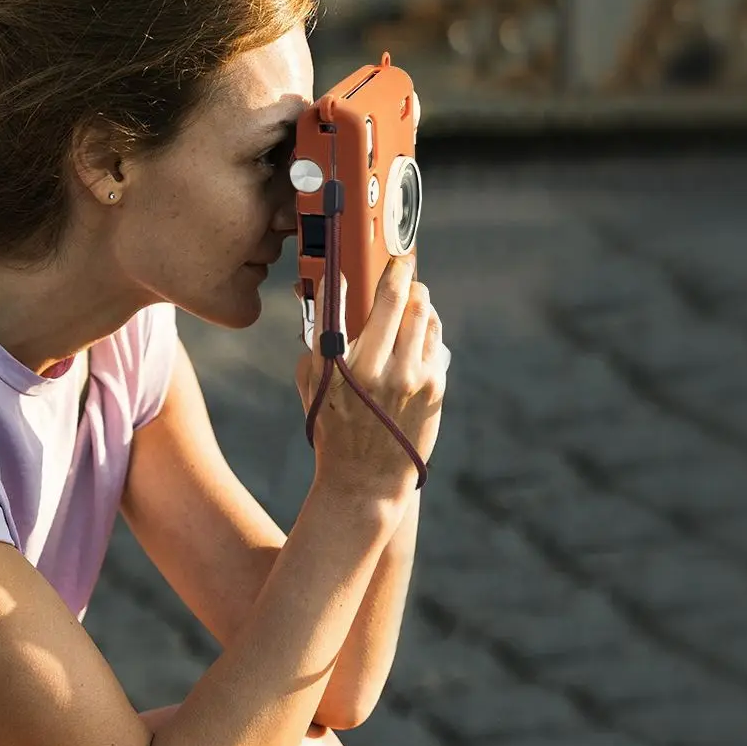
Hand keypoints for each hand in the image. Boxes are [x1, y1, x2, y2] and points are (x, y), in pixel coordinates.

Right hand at [295, 256, 449, 501]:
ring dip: (417, 297)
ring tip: (412, 295)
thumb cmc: (334, 431)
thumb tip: (327, 306)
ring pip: (421, 312)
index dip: (336, 279)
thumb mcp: (312, 390)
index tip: (340, 267)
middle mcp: (372, 368)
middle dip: (398, 272)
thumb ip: (317, 349)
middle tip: (400, 264)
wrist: (367, 481)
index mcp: (334, 367)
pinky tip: (421, 325)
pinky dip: (427, 325)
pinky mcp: (433, 384)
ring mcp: (408, 376)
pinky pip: (434, 337)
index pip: (332, 308)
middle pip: (392, 298)